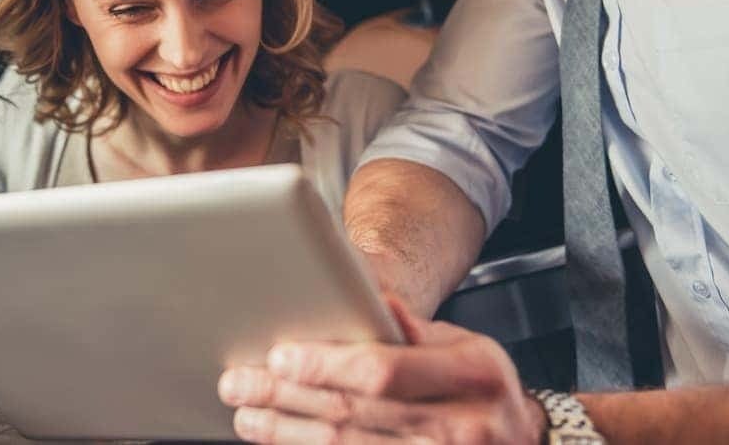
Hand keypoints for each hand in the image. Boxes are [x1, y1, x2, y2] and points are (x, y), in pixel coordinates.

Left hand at [218, 298, 546, 443]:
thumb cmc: (488, 391)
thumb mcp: (468, 346)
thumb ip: (414, 328)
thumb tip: (369, 298)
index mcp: (471, 375)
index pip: (383, 371)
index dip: (325, 365)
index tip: (280, 356)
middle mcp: (459, 428)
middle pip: (353, 413)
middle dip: (286, 397)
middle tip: (240, 384)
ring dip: (286, 433)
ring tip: (248, 415)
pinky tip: (284, 443)